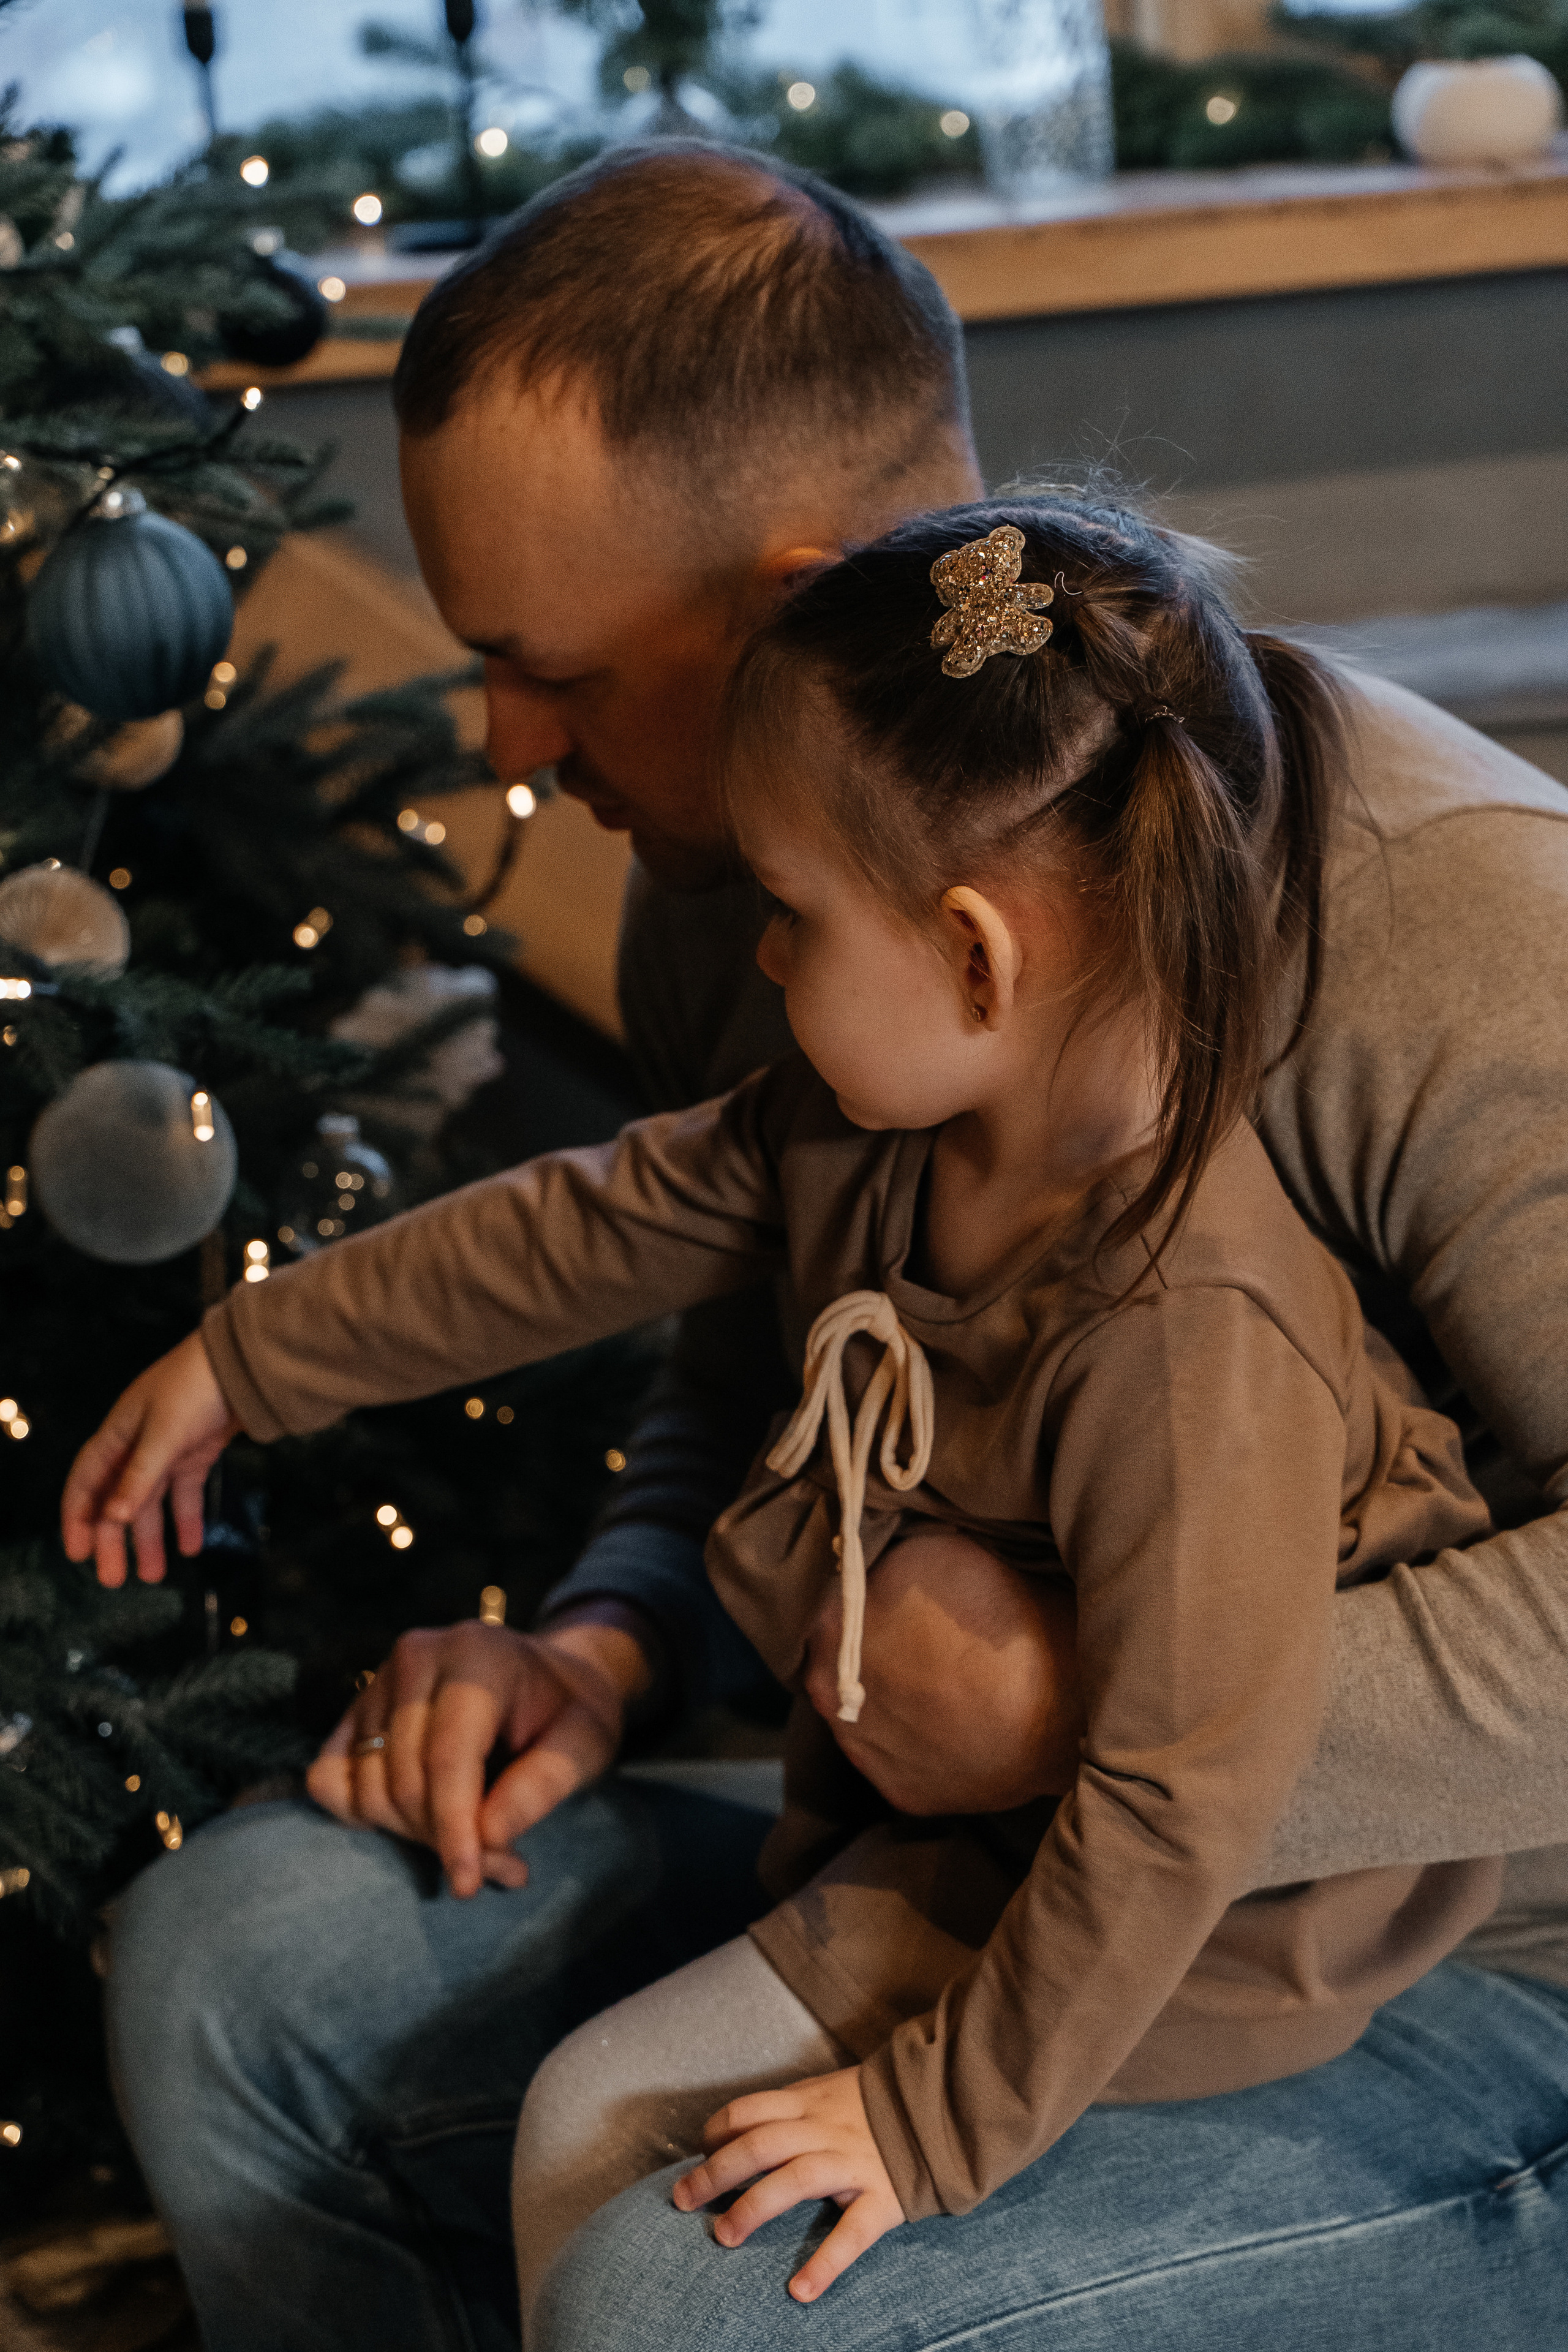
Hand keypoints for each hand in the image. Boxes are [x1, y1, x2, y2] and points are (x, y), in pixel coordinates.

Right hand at [61, 1333, 239, 1588]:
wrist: (244, 1362)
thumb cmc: (195, 1389)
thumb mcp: (165, 1434)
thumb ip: (141, 1476)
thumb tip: (115, 1518)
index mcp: (118, 1434)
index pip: (87, 1481)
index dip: (78, 1516)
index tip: (77, 1553)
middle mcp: (137, 1443)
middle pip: (118, 1499)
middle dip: (114, 1539)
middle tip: (112, 1579)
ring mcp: (168, 1449)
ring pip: (151, 1501)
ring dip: (150, 1537)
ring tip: (152, 1576)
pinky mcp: (196, 1452)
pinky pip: (184, 1493)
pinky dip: (187, 1518)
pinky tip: (191, 1547)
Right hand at [305, 1604, 654, 1896]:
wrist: (549, 1677)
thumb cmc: (569, 1713)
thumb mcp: (586, 1744)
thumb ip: (542, 1786)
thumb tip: (486, 1837)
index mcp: (477, 1656)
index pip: (447, 1756)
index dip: (453, 1827)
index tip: (467, 1884)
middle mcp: (417, 1657)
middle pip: (405, 1779)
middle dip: (443, 1838)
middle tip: (499, 1863)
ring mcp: (379, 1681)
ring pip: (368, 1787)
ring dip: (412, 1833)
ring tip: (473, 1840)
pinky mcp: (356, 1708)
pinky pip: (329, 1778)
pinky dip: (363, 1813)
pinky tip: (415, 1818)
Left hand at [673, 2066, 902, 2302]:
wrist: (939, 2106)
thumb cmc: (870, 2107)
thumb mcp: (826, 2092)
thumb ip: (787, 2110)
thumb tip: (734, 2132)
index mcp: (808, 2103)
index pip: (748, 2111)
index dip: (716, 2134)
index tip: (701, 2156)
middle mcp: (825, 2130)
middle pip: (760, 2144)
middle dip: (716, 2173)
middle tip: (683, 2201)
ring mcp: (853, 2163)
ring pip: (796, 2179)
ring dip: (754, 2207)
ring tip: (723, 2237)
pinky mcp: (883, 2198)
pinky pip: (852, 2233)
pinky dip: (826, 2262)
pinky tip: (800, 2291)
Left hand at [806, 1529, 1083, 1813]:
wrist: (1057, 1699)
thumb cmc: (994, 1612)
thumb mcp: (928, 1550)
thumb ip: (884, 1568)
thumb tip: (876, 1579)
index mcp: (826, 1631)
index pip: (835, 1605)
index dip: (871, 1599)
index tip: (902, 1598)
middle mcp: (827, 1697)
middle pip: (844, 1665)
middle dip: (878, 1653)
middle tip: (928, 1642)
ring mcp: (864, 1754)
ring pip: (869, 1716)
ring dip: (896, 1702)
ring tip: (949, 1687)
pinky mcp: (903, 1795)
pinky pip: (903, 1760)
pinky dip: (923, 1745)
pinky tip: (956, 1726)